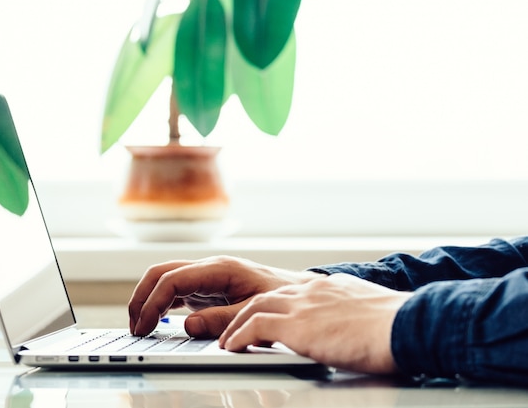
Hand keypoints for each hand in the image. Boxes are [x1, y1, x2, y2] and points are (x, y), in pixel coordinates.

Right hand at [128, 256, 317, 336]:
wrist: (298, 292)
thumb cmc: (281, 297)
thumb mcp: (254, 310)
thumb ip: (222, 319)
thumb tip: (188, 326)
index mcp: (219, 268)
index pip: (173, 279)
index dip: (153, 302)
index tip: (143, 326)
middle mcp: (208, 268)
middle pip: (161, 273)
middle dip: (142, 297)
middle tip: (134, 326)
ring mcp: (206, 276)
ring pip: (165, 279)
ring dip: (148, 300)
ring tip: (139, 326)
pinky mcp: (206, 288)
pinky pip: (175, 291)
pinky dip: (160, 304)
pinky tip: (155, 321)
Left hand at [219, 273, 412, 373]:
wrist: (408, 324)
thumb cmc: (398, 326)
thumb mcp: (369, 313)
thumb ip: (351, 315)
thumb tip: (353, 329)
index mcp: (329, 288)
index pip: (290, 293)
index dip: (272, 306)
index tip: (263, 317)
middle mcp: (312, 291)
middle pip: (266, 297)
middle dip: (247, 313)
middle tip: (236, 328)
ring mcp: (303, 306)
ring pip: (255, 309)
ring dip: (237, 326)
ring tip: (228, 341)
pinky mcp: (297, 326)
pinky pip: (256, 327)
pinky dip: (240, 337)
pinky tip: (234, 348)